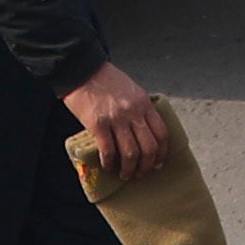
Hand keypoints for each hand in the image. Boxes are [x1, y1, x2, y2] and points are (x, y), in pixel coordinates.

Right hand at [59, 62, 171, 178]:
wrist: (82, 69)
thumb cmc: (106, 80)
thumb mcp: (131, 90)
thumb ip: (139, 109)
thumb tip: (142, 133)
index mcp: (144, 103)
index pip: (161, 133)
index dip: (162, 153)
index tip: (157, 163)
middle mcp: (133, 112)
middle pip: (148, 148)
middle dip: (146, 166)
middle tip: (140, 173)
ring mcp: (116, 118)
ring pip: (130, 154)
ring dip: (128, 169)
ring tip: (124, 174)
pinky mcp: (98, 123)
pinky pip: (108, 150)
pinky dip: (109, 162)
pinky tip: (107, 166)